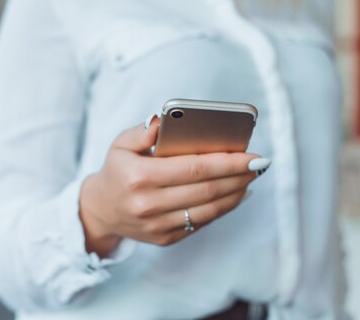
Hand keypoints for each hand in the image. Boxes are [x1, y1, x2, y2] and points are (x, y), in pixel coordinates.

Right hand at [78, 115, 270, 256]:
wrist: (100, 211)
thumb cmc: (117, 170)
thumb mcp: (121, 144)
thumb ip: (143, 131)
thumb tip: (166, 122)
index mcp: (140, 176)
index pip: (194, 168)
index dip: (227, 162)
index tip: (251, 154)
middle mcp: (149, 204)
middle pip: (207, 189)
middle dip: (239, 176)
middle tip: (260, 163)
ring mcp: (158, 225)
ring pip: (209, 210)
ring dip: (237, 193)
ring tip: (252, 176)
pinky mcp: (166, 238)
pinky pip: (202, 222)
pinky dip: (224, 208)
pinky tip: (237, 193)